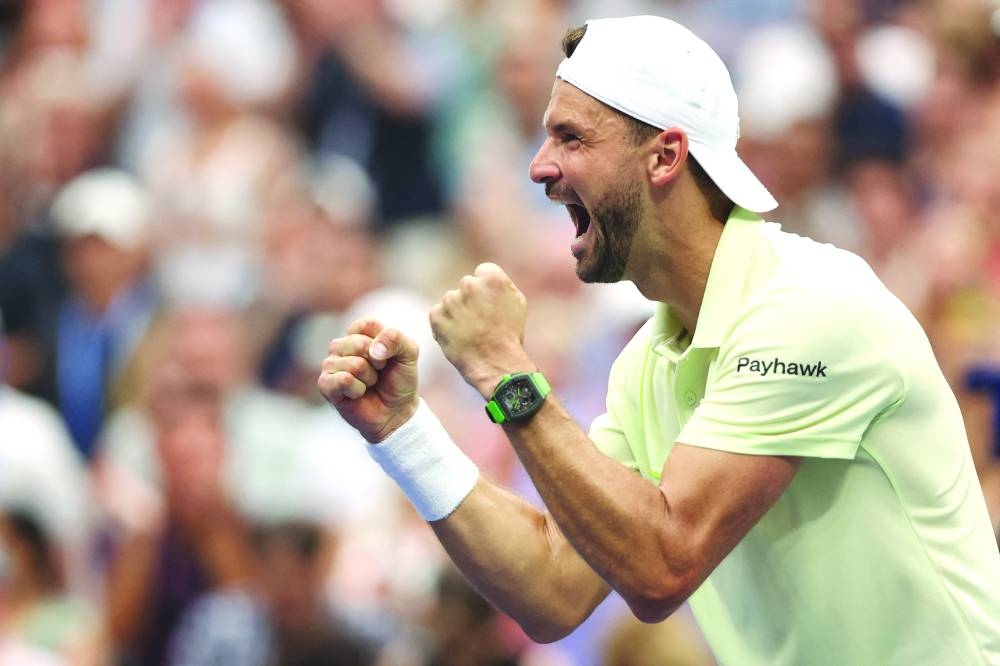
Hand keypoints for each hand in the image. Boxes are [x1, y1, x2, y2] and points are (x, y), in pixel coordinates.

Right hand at [318, 318, 419, 441]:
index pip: (367, 325)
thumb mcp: (409, 353)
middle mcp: (341, 345)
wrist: (396, 411)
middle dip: (378, 363)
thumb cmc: (399, 379)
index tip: (388, 356)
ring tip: (369, 384)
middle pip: (360, 344)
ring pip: (354, 364)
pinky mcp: (325, 384)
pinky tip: (358, 394)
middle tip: (379, 373)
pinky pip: (343, 380)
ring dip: (369, 379)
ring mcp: (330, 364)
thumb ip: (396, 339)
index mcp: (359, 332)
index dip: (384, 343)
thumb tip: (373, 350)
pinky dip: (358, 390)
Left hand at [430, 263, 532, 397]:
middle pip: (467, 286)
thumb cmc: (510, 335)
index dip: (487, 289)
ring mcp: (450, 300)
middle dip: (471, 299)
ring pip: (452, 301)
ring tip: (470, 332)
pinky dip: (445, 324)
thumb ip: (502, 285)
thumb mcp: (517, 303)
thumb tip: (488, 279)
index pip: (483, 272)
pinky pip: (439, 314)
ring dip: (457, 312)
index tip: (489, 303)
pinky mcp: (436, 315)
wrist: (495, 363)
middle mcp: (469, 285)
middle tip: (480, 321)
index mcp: (491, 278)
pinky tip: (458, 336)